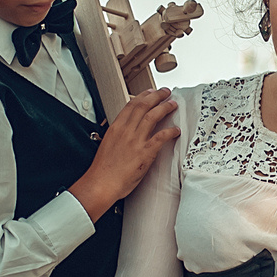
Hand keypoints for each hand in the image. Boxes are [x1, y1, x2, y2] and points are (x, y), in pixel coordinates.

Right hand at [70, 89, 179, 220]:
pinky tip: (175, 130)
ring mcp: (136, 141)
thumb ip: (118, 136)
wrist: (101, 183)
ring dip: (165, 108)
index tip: (150, 92)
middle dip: (156, 96)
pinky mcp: (145, 153)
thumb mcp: (108, 145)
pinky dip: (170, 131)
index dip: (143, 96)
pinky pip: (161, 137)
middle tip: (165, 93)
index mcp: (116, 128)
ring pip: (153, 116)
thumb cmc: (103, 169)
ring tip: (172, 104)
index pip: (131, 105)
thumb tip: (125, 133)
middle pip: (143, 106)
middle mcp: (126, 131)